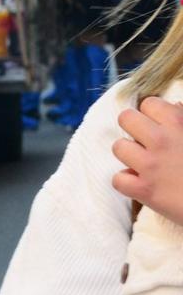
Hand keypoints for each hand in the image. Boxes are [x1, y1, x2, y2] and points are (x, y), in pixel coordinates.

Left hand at [115, 98, 182, 219]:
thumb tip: (174, 105)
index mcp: (179, 124)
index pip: (149, 103)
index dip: (153, 115)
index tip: (161, 126)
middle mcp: (162, 141)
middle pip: (125, 118)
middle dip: (134, 128)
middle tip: (147, 142)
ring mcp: (150, 166)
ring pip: (118, 147)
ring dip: (129, 155)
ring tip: (145, 163)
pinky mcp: (145, 190)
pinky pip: (118, 179)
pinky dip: (127, 183)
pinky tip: (142, 183)